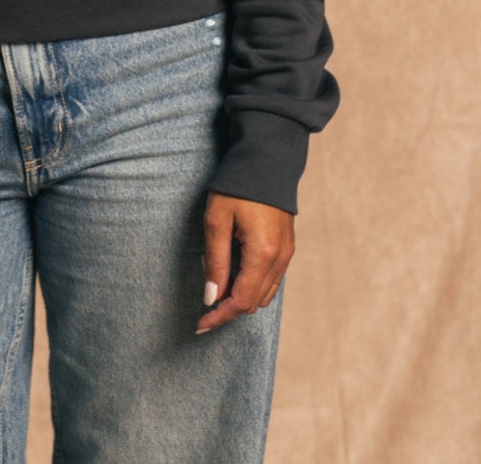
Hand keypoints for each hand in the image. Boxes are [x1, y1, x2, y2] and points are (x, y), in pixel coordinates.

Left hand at [197, 193, 294, 334]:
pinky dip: (252, 284)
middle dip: (228, 309)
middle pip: (254, 302)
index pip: (241, 300)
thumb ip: (215, 262)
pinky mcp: (287, 248)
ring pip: (264, 294)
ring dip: (240, 296)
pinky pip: (271, 279)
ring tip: (216, 281)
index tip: (200, 325)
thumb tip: (211, 298)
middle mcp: (279, 260)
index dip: (219, 316)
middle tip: (204, 305)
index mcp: (262, 255)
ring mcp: (286, 255)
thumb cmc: (236, 187)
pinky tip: (233, 272)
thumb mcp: (216, 221)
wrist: (266, 161)